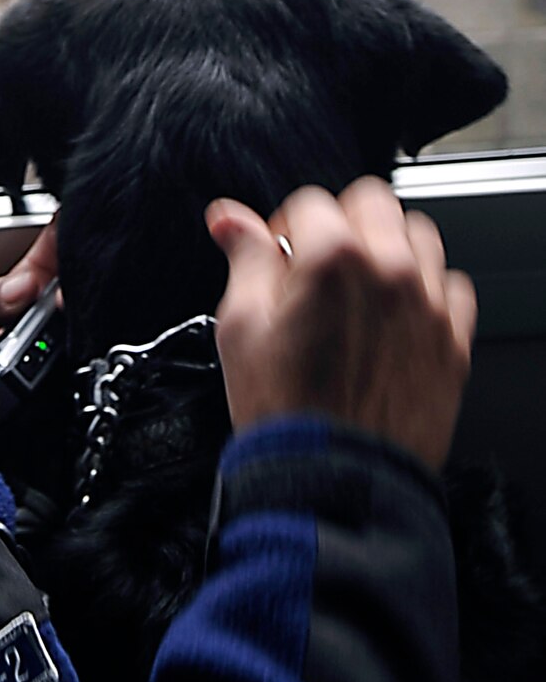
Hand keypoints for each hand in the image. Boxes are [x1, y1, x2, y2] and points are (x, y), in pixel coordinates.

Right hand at [205, 178, 476, 473]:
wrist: (334, 479)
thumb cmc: (283, 413)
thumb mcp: (241, 328)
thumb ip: (244, 260)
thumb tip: (229, 219)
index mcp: (333, 258)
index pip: (309, 202)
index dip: (283, 228)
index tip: (276, 257)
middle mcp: (390, 270)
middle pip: (373, 202)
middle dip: (340, 223)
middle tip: (317, 263)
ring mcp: (428, 304)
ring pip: (418, 235)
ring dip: (387, 247)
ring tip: (359, 286)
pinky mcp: (453, 339)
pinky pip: (451, 286)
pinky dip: (425, 290)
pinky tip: (396, 316)